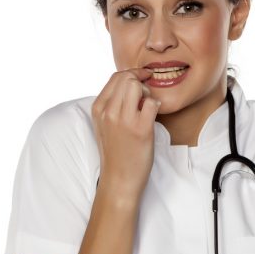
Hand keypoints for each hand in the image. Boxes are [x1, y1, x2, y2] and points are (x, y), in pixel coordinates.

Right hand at [91, 67, 160, 198]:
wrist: (119, 178)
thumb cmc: (115, 152)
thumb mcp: (103, 125)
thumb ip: (111, 105)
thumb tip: (129, 85)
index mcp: (98, 108)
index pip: (115, 77)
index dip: (132, 75)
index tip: (142, 80)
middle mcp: (108, 111)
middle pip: (127, 78)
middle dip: (140, 82)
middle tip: (146, 96)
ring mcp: (124, 120)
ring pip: (137, 86)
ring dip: (147, 92)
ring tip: (147, 107)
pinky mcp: (141, 129)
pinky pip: (152, 103)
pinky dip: (156, 105)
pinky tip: (154, 116)